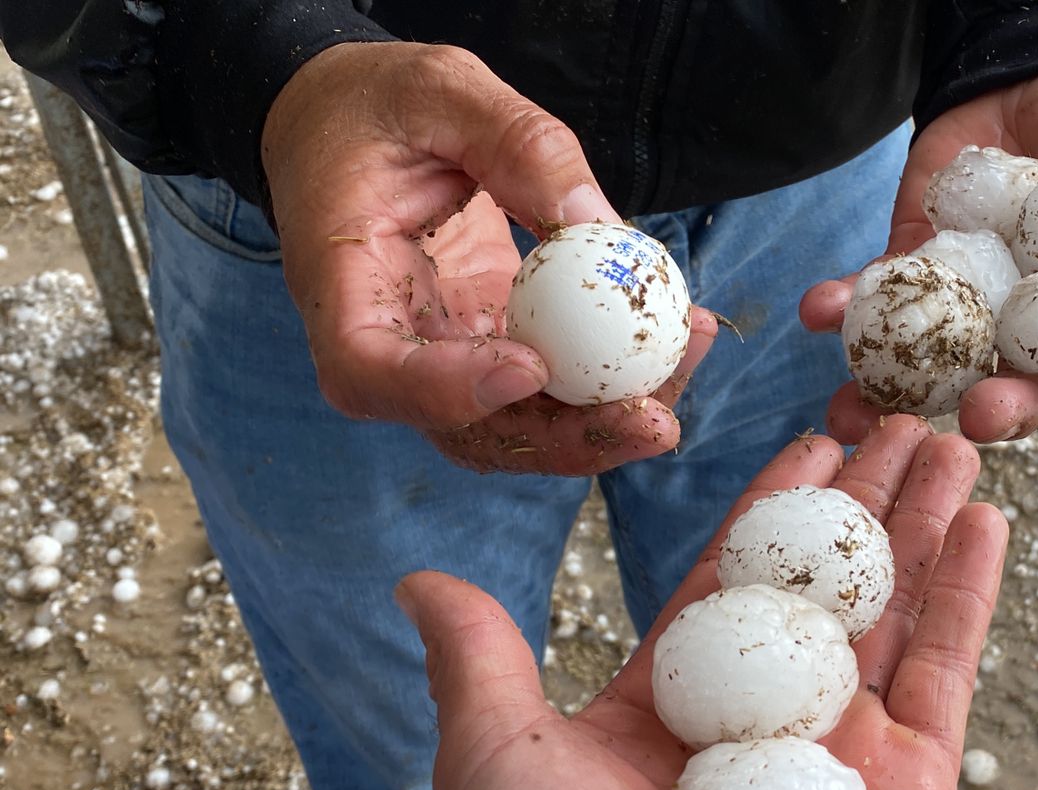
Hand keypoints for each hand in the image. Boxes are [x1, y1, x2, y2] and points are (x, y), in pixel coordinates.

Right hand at [261, 42, 716, 475]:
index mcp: (338, 282)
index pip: (371, 369)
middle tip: (654, 419)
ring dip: (611, 417)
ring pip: (522, 427)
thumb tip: (596, 227)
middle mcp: (386, 344)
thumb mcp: (442, 91)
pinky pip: (554, 388)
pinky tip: (681, 334)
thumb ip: (517, 145)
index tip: (531, 366)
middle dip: (568, 438)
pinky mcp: (490, 348)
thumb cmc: (377, 104)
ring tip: (687, 357)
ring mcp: (443, 357)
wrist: (352, 124)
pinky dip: (618, 375)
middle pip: (467, 431)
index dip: (448, 389)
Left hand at [396, 415, 1006, 789]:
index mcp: (670, 715)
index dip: (770, 508)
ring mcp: (843, 761)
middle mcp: (763, 730)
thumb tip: (419, 584)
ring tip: (952, 437)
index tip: (811, 437)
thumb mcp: (500, 767)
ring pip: (894, 614)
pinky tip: (984, 521)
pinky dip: (971, 597)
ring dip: (925, 523)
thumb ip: (482, 668)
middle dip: (865, 499)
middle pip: (824, 585)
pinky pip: (947, 678)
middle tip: (900, 412)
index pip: (730, 582)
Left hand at [801, 62, 1037, 442]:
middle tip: (985, 416)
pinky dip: (846, 308)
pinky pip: (883, 301)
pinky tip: (819, 310)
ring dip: (907, 393)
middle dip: (1012, 407)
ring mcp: (980, 306)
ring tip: (868, 409)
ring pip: (949, 367)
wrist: (1030, 80)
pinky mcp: (921, 273)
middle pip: (1037, 384)